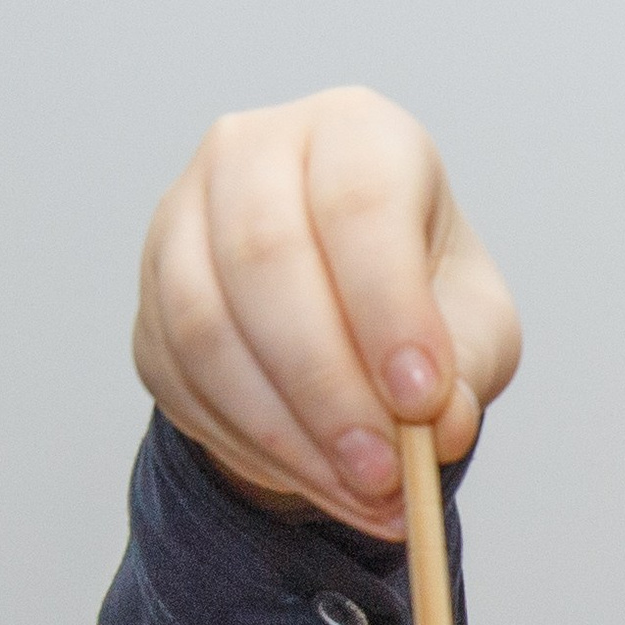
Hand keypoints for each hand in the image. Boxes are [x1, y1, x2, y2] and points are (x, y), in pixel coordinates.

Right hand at [133, 88, 522, 538]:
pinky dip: (252, 445)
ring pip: (207, 325)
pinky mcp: (150, 293)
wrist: (346, 317)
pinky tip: (316, 480)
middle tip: (385, 473)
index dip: (388, 307)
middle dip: (329, 386)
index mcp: (355, 133)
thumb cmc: (421, 300)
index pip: (359, 202)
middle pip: (265, 258)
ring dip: (287, 429)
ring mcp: (184, 215)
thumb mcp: (474, 328)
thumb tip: (436, 425)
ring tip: (361, 491)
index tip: (421, 401)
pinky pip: (182, 378)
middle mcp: (255, 150)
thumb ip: (466, 369)